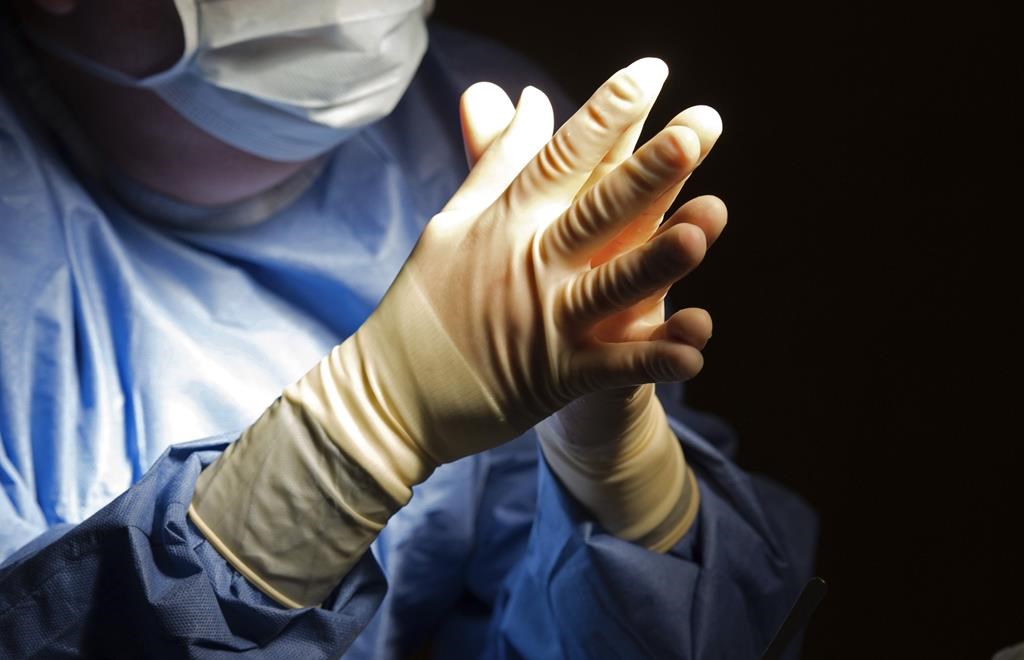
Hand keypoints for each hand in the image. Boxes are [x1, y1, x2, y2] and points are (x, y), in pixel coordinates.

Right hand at [190, 59, 717, 606]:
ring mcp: (542, 323)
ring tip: (701, 232)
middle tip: (694, 131)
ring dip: (655, 262)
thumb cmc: (423, 306)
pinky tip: (695, 354)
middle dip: (644, 171)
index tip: (650, 71)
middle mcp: (526, 265)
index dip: (606, 113)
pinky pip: (610, 369)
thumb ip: (498, 162)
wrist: (390, 397)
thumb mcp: (453, 223)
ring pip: (608, 287)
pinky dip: (650, 362)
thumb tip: (531, 98)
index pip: (561, 158)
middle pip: (595, 212)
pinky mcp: (553, 378)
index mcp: (504, 223)